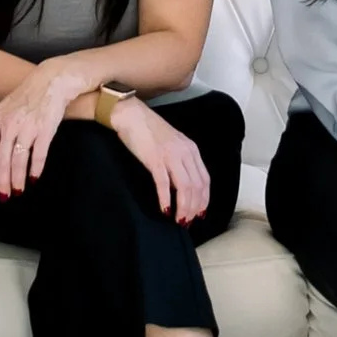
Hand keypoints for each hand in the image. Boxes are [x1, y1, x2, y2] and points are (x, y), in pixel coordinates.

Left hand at [0, 69, 89, 199]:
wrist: (53, 79)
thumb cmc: (30, 95)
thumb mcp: (7, 108)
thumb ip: (1, 128)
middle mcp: (10, 124)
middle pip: (2, 159)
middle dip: (1, 181)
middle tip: (4, 196)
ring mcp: (27, 127)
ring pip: (18, 160)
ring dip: (18, 179)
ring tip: (19, 190)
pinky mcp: (45, 129)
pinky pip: (38, 154)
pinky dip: (36, 168)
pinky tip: (34, 178)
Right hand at [112, 97, 209, 224]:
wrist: (132, 115)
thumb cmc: (150, 131)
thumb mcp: (173, 145)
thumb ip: (181, 163)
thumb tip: (181, 187)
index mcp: (191, 150)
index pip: (205, 180)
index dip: (204, 200)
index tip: (200, 213)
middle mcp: (185, 153)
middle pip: (197, 186)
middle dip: (194, 207)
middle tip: (187, 221)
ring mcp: (170, 156)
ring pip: (185, 187)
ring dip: (183, 207)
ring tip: (178, 220)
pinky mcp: (154, 159)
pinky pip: (164, 183)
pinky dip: (166, 199)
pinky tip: (165, 210)